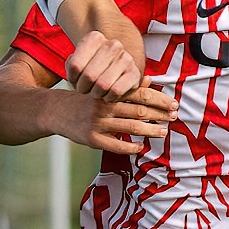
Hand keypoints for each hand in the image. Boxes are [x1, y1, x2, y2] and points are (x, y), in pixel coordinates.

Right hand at [54, 82, 173, 155]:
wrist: (54, 111)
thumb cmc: (84, 100)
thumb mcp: (102, 89)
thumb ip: (126, 86)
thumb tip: (150, 80)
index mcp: (109, 92)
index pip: (141, 94)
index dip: (159, 99)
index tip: (173, 104)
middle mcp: (105, 106)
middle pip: (139, 110)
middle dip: (160, 114)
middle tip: (174, 117)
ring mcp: (98, 123)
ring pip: (131, 128)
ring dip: (150, 131)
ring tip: (163, 132)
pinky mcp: (92, 139)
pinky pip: (115, 145)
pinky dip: (130, 147)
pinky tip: (140, 148)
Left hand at [65, 27, 144, 100]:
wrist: (115, 67)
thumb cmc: (91, 66)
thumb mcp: (77, 62)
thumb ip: (71, 67)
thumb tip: (74, 78)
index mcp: (95, 38)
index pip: (75, 65)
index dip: (72, 79)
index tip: (75, 81)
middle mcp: (113, 45)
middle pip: (89, 76)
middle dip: (83, 88)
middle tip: (85, 90)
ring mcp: (126, 58)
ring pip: (102, 84)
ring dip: (96, 94)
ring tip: (96, 92)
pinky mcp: (135, 73)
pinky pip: (116, 91)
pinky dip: (109, 97)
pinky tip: (107, 94)